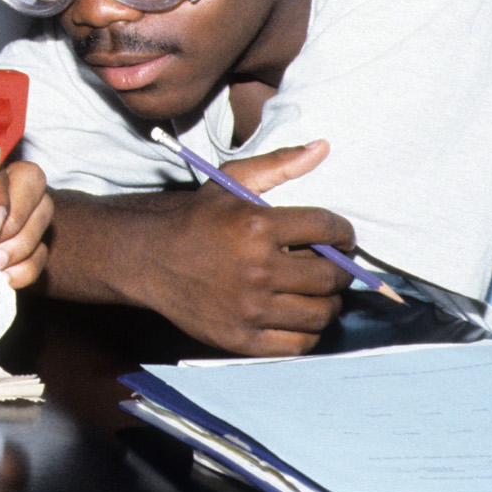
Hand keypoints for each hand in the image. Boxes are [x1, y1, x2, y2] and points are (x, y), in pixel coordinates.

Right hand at [134, 139, 353, 356]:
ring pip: (320, 314)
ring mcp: (250, 309)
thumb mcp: (230, 182)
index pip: (327, 229)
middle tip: (331, 266)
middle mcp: (256, 269)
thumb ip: (278, 164)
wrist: (148, 259)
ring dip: (327, 302)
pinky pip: (299, 344)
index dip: (343, 233)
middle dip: (340, 270)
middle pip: (330, 277)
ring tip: (316, 291)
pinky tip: (297, 314)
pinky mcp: (243, 339)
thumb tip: (323, 147)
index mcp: (256, 226)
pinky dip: (307, 331)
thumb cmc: (196, 219)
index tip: (340, 237)